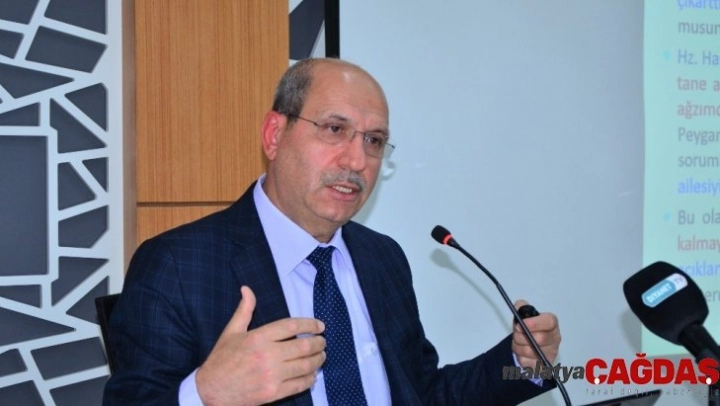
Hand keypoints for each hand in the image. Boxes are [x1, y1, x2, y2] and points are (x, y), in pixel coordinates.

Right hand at [196, 286, 325, 405]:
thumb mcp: (231, 332)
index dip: (310, 324)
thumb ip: (244, 310)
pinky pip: (299, 384)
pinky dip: (310, 378)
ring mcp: (271, 375)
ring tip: (321, 356)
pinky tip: (312, 374)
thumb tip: (247, 289)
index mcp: (258, 337)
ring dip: (318, 360)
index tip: (320, 325)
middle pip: (303, 345)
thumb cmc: (221, 360)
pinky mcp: (273, 393)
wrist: (210, 391)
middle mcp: (267, 355)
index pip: (292, 325)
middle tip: (323, 341)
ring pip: (305, 365)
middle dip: (319, 343)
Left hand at [511, 300, 560, 368]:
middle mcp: (555, 339)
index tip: (520, 324)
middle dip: (522, 336)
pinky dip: (520, 358)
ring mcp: (551, 354)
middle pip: (540, 338)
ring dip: (518, 347)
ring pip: (531, 352)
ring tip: (518, 343)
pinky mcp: (544, 366)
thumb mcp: (524, 315)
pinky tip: (521, 353)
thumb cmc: (528, 328)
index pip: (550, 322)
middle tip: (516, 333)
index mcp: (552, 324)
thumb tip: (519, 307)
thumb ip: (521, 307)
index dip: (535, 323)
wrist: (528, 345)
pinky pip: (528, 363)